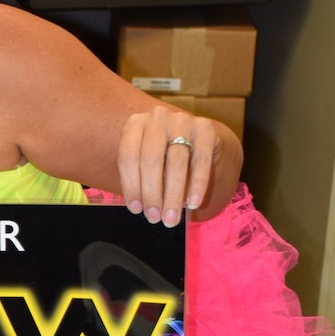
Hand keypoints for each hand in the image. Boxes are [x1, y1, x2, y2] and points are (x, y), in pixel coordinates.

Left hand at [117, 105, 219, 228]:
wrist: (197, 140)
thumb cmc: (163, 155)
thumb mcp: (146, 163)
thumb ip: (141, 180)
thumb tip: (141, 208)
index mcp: (135, 123)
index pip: (128, 156)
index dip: (131, 185)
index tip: (135, 209)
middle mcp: (157, 117)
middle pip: (151, 159)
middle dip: (152, 193)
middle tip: (154, 218)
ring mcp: (183, 120)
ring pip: (176, 162)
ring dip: (173, 195)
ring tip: (171, 218)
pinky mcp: (206, 128)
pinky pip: (201, 161)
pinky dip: (197, 186)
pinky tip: (192, 204)